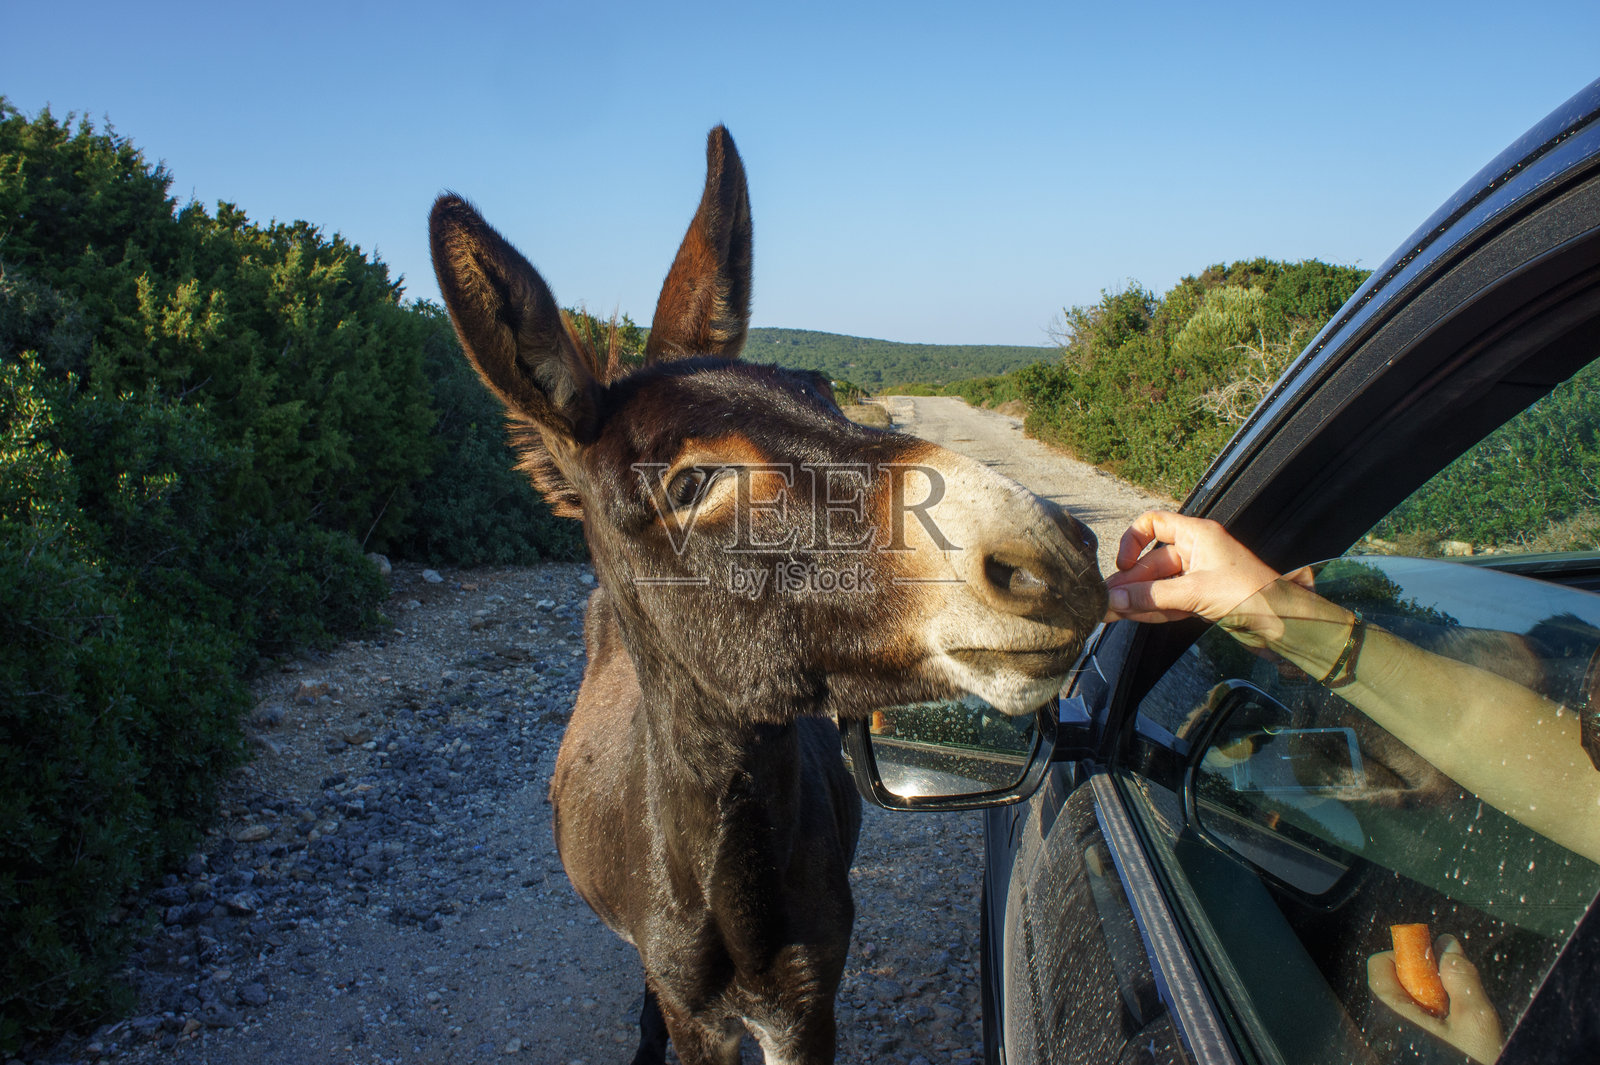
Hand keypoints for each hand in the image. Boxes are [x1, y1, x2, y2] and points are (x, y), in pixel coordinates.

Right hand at [1103, 512, 1280, 624]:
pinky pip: (1170, 600)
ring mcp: (1199, 575)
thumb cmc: (1251, 594)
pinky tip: (1135, 616)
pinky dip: (1154, 608)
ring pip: (1159, 584)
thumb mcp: (1195, 592)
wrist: (1285, 622)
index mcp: (1197, 535)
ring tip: (1113, 612)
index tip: (1123, 564)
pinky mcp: (1202, 597)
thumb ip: (1151, 596)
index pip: (1154, 524)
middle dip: (1130, 582)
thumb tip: (1114, 598)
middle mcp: (1196, 551)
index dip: (1133, 541)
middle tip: (1107, 600)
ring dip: (1138, 599)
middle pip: (1152, 562)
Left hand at [1368, 934, 1503, 1063]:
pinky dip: (1434, 1028)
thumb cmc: (1475, 1064)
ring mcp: (1392, 1045)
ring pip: (1407, 1011)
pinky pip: (1412, 1030)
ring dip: (1433, 1008)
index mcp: (1390, 1015)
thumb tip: (1447, 944)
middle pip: (1394, 988)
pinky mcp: (1404, 1054)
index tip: (1436, 962)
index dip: (1406, 956)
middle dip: (1426, 984)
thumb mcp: (1476, 1021)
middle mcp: (1383, 1031)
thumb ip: (1460, 978)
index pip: (1379, 968)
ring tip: (1459, 1026)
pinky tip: (1456, 1042)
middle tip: (1456, 1000)